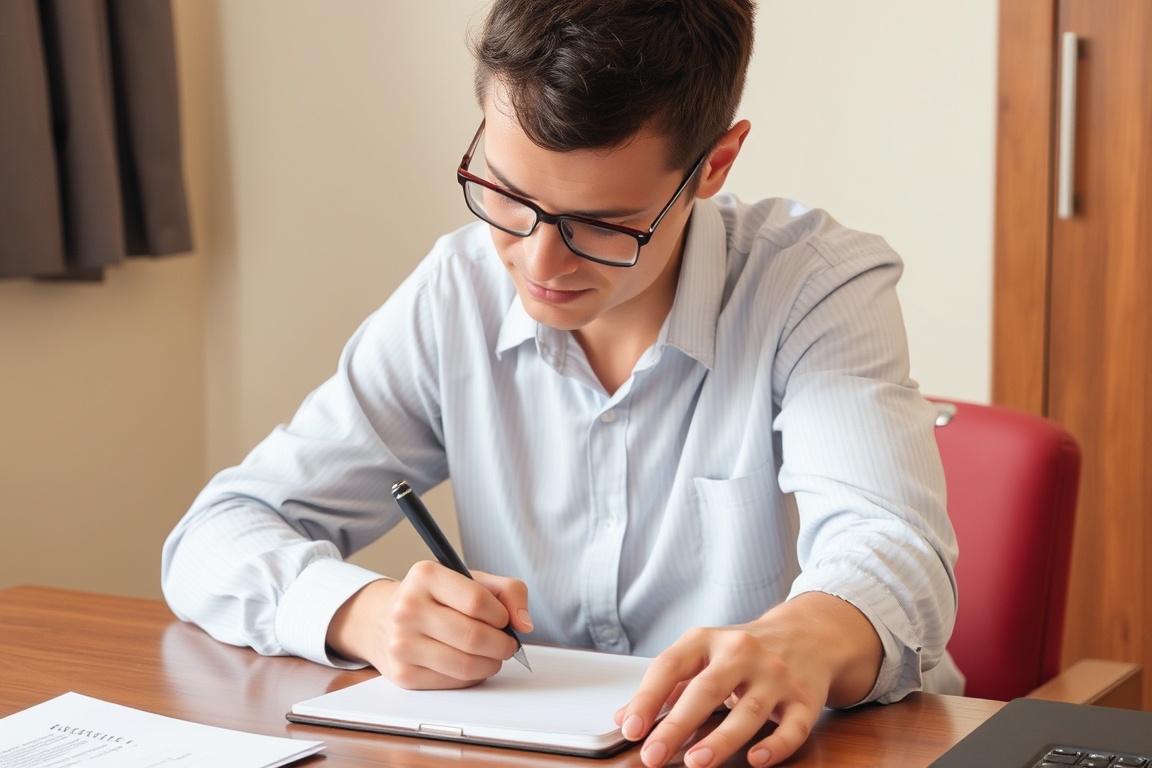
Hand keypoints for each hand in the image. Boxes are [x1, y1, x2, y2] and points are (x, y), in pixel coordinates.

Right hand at [325, 560, 532, 688]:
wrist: (383, 620)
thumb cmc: (435, 598)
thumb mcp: (470, 580)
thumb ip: (508, 591)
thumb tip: (524, 624)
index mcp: (425, 576)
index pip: (478, 601)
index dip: (501, 615)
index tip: (503, 619)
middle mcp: (408, 608)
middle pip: (474, 637)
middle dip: (502, 645)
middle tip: (507, 644)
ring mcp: (402, 644)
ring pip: (466, 665)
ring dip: (491, 664)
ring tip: (492, 655)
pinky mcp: (403, 674)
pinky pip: (453, 682)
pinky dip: (472, 677)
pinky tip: (470, 663)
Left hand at [614, 592, 881, 767]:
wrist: (808, 634)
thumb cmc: (744, 651)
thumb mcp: (702, 654)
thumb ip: (666, 686)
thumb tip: (624, 718)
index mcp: (708, 639)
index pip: (671, 665)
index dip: (647, 697)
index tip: (631, 728)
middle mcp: (742, 652)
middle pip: (707, 689)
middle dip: (677, 724)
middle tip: (653, 755)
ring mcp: (776, 675)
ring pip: (748, 711)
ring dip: (721, 739)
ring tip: (696, 761)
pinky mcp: (804, 699)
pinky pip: (792, 726)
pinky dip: (775, 745)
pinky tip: (756, 759)